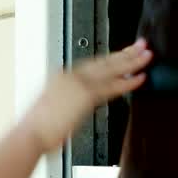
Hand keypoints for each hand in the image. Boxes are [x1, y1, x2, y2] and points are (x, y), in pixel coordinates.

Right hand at [22, 39, 152, 151]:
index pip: (92, 64)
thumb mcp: (51, 109)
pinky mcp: (86, 95)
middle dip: (125, 53)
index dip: (110, 59)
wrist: (31, 133)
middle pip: (104, 61)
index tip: (122, 54)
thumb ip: (67, 103)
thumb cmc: (37, 128)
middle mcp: (71, 76)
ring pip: (112, 69)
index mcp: (62, 77)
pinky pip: (113, 86)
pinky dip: (128, 81)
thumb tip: (75, 108)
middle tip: (141, 45)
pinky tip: (140, 78)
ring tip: (147, 55)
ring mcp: (79, 83)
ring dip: (132, 62)